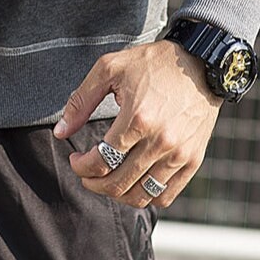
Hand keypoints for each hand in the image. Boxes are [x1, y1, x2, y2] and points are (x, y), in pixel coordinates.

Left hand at [53, 40, 222, 209]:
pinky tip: (134, 181)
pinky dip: (146, 197)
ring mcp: (178, 154)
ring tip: (108, 179)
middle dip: (94, 184)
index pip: (101, 161)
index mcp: (137, 118)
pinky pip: (165, 196)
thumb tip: (60, 132)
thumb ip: (81, 101)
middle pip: (118, 184)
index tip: (76, 160)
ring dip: (117, 194)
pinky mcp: (193, 161)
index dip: (81, 167)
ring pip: (140, 195)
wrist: (199, 63)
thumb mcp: (110, 68)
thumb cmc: (152, 63)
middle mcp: (160, 141)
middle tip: (86, 174)